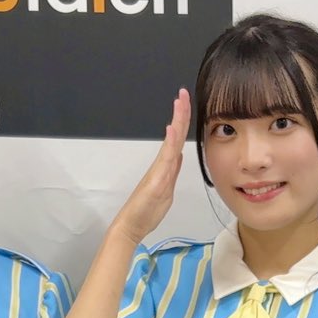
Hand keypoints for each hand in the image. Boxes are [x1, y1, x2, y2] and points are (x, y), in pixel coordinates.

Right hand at [109, 90, 189, 244]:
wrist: (132, 225)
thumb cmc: (147, 211)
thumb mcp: (167, 189)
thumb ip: (172, 172)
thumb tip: (178, 157)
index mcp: (167, 166)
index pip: (177, 138)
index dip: (183, 120)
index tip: (186, 102)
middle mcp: (162, 164)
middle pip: (174, 134)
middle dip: (180, 113)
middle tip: (183, 92)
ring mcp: (159, 170)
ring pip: (171, 141)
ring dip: (176, 121)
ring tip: (180, 102)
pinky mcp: (156, 180)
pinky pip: (165, 159)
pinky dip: (170, 143)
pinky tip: (172, 129)